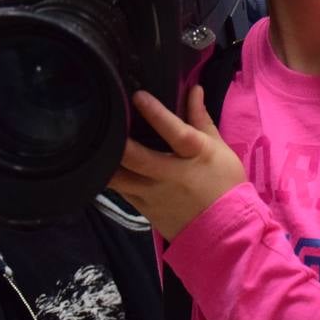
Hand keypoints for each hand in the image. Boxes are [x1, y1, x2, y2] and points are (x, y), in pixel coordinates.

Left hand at [108, 87, 245, 240]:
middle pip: (138, 159)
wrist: (226, 231)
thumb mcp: (219, 148)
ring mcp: (154, 195)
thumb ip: (201, 118)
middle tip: (105, 122)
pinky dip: (110, 178)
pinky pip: (121, 192)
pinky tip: (102, 165)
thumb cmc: (225, 184)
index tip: (138, 96)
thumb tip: (193, 88)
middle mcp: (171, 175)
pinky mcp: (144, 209)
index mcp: (194, 156)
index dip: (156, 114)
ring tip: (94, 144)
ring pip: (121, 179)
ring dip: (106, 162)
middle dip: (119, 143)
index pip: (175, 132)